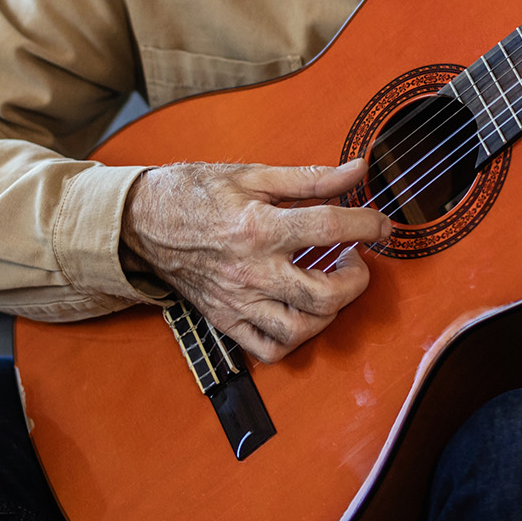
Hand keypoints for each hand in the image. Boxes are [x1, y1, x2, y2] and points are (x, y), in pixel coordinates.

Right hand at [120, 159, 389, 363]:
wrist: (140, 222)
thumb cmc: (193, 193)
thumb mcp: (252, 174)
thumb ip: (311, 178)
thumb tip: (357, 171)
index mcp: (257, 227)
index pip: (328, 229)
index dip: (367, 225)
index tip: (381, 224)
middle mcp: (250, 271)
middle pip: (323, 294)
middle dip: (355, 280)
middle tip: (355, 260)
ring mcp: (238, 302)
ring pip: (301, 329)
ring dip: (330, 312)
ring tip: (330, 286)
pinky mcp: (226, 321)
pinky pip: (269, 349)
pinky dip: (295, 338)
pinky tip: (302, 312)